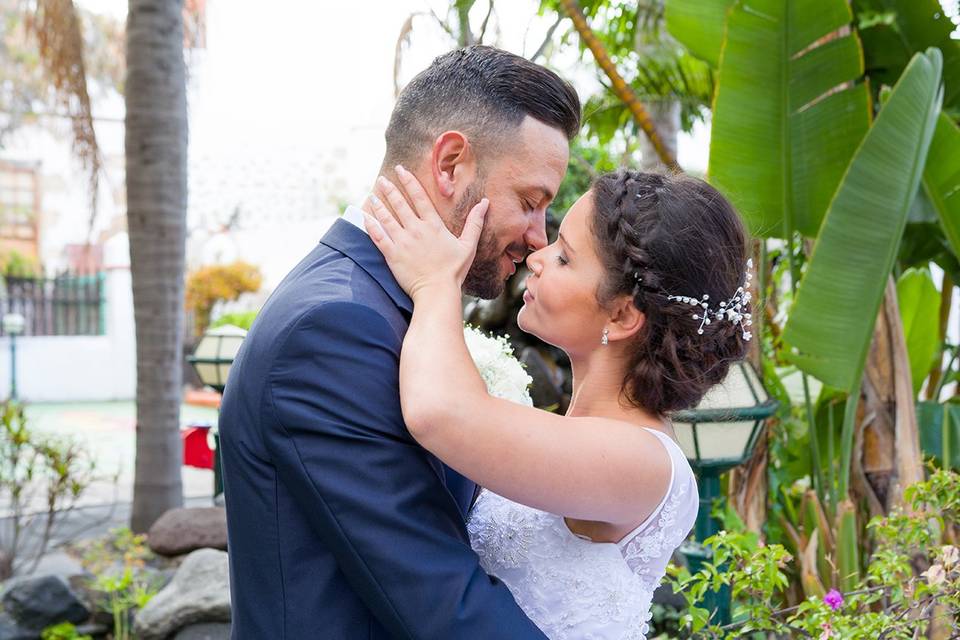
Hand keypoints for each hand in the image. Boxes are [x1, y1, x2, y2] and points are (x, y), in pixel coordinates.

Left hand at [364, 165, 488, 299]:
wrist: (437, 291)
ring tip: (371, 195)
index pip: (419, 197)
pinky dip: (370, 225)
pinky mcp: (392, 254)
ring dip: (377, 205)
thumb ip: (475, 223)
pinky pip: (378, 236)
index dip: (409, 181)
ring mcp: (402, 242)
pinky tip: (365, 216)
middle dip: (389, 189)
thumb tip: (485, 203)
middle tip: (381, 179)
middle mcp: (416, 230)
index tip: (400, 170)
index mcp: (433, 225)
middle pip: (399, 204)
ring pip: (386, 218)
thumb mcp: (468, 245)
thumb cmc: (454, 270)